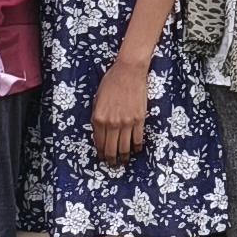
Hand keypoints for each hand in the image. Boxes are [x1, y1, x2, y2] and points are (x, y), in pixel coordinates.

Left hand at [91, 52, 152, 166]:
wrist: (129, 72)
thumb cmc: (111, 81)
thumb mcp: (97, 98)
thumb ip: (98, 116)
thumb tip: (100, 131)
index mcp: (98, 118)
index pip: (98, 142)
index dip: (100, 152)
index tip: (102, 158)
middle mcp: (111, 123)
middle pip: (111, 149)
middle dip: (111, 159)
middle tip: (112, 165)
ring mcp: (126, 123)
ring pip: (124, 147)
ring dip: (123, 157)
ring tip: (124, 160)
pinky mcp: (139, 120)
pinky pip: (137, 139)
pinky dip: (137, 147)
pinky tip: (136, 150)